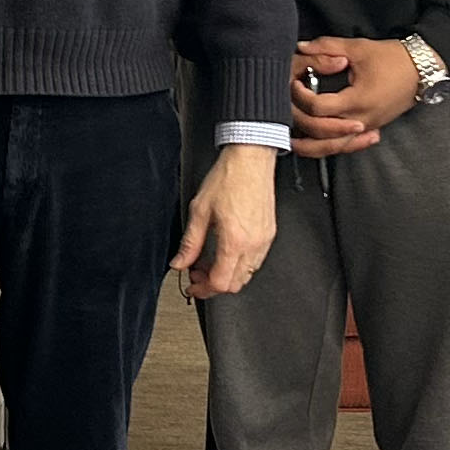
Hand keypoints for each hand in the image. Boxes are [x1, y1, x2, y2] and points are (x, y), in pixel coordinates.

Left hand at [173, 143, 277, 297]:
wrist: (250, 159)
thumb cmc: (228, 178)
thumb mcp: (199, 210)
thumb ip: (189, 242)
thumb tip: (180, 262)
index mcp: (235, 241)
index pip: (220, 282)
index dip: (203, 289)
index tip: (192, 285)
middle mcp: (253, 244)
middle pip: (235, 284)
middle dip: (214, 285)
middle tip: (197, 274)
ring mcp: (264, 240)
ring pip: (247, 275)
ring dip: (227, 275)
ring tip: (210, 261)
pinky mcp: (269, 233)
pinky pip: (256, 261)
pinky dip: (240, 265)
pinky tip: (226, 252)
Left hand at [286, 37, 417, 156]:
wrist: (423, 70)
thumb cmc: (393, 58)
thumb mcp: (358, 48)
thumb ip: (327, 47)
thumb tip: (302, 46)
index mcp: (357, 100)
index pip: (319, 108)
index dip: (301, 96)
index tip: (295, 81)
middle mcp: (362, 119)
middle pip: (323, 134)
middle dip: (301, 123)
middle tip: (287, 109)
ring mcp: (368, 126)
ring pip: (335, 146)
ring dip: (313, 146)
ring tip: (293, 142)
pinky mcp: (372, 127)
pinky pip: (348, 144)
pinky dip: (332, 146)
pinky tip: (317, 144)